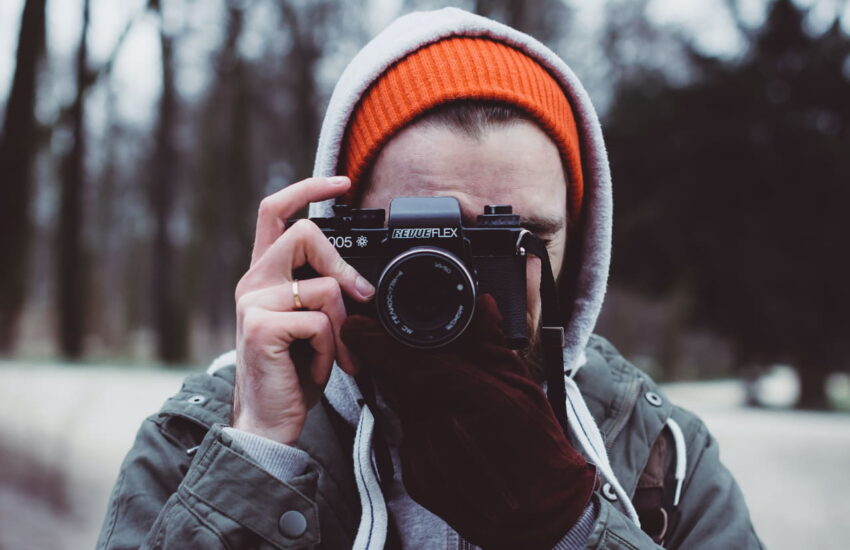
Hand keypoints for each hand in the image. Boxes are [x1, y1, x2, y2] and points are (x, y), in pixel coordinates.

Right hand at [232, 176, 374, 444]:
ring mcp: (252, 303)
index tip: (340, 181)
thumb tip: (359, 282)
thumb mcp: (311, 326)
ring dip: (342, 328)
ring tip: (334, 356)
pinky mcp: (260, 327)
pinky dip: (331, 351)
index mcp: (263, 276)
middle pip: (303, 234)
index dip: (306, 189)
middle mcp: (252, 282)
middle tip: (359, 299)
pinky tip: (318, 369)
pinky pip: (320, 323)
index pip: (275, 211)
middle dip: (341, 265)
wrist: (269, 422)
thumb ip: (323, 294)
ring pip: (323, 287)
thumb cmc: (292, 374)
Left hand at [341, 295, 595, 549]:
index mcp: (463, 398)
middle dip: (402, 366)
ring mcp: (423, 457)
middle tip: (421, 358)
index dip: (375, 342)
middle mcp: (435, 428)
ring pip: (404, 410)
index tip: (358, 326)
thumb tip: (482, 304)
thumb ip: (491, 343)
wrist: (537, 512)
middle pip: (399, 383)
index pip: (404, 362)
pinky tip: (452, 431)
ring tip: (452, 401)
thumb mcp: (520, 385)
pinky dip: (425, 427)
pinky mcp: (417, 477)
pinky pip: (411, 438)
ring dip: (417, 397)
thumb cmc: (537, 447)